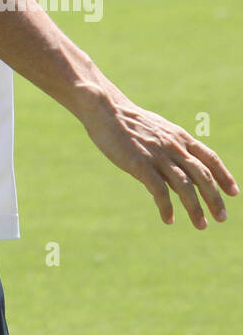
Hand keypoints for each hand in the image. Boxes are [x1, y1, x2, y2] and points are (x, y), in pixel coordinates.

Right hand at [79, 90, 237, 227]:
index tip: (233, 192)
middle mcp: (173, 146)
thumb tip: (182, 174)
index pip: (209, 157)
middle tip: (221, 218)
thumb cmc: (128, 121)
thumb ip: (172, 150)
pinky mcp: (139, 164)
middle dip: (214, 198)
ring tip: (201, 225)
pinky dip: (166, 207)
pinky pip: (159, 191)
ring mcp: (157, 155)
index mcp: (179, 137)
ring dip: (195, 208)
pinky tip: (169, 219)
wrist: (104, 109)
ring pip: (185, 186)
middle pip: (202, 175)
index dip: (224, 175)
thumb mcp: (158, 130)